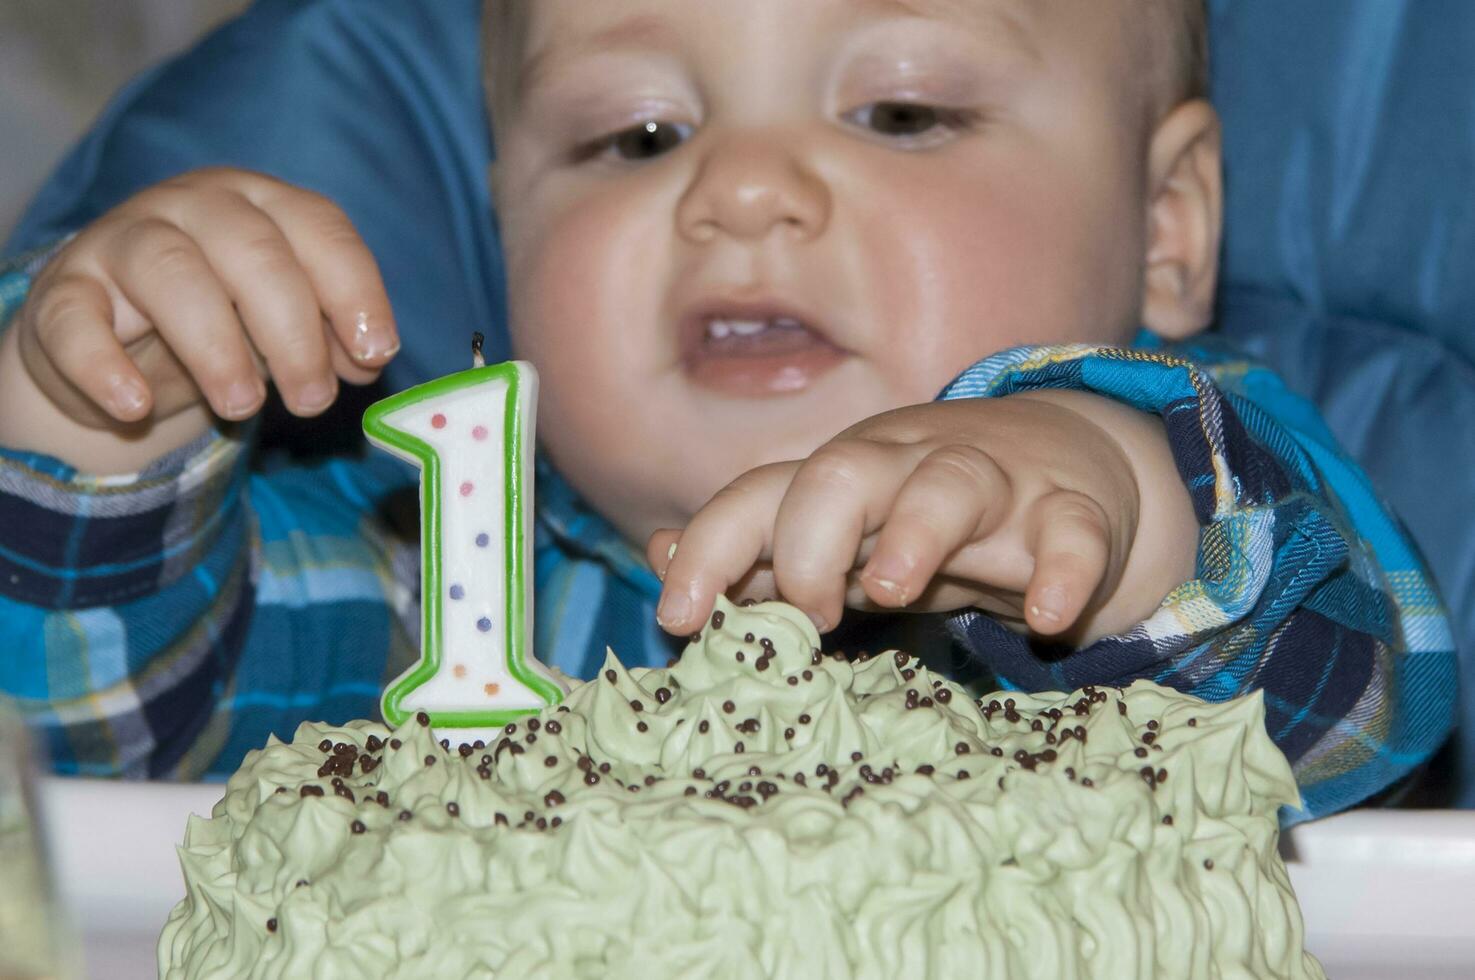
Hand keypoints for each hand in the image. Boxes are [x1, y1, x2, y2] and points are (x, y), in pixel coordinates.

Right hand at [7, 167, 396, 429]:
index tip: (375, 353)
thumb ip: (330, 335)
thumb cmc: (222, 320)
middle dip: (294, 332)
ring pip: (171, 273)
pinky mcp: (64, 291)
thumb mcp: (283, 326)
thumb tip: (369, 358)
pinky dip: (104, 364)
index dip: (354, 289)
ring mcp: (122, 240)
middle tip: (312, 400)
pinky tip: (136, 405)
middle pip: (253, 250)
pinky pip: (76, 319)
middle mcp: (194, 205)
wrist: (113, 345)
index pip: (319, 226)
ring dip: (216, 347)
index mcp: (263, 202)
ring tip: (243, 407)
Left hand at [649, 391, 1198, 643]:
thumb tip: (659, 557)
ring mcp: (991, 485)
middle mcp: (906, 468)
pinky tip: (1045, 615)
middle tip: (812, 613)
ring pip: (949, 485)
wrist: (1063, 463)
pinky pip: (1069, 532)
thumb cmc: (926, 511)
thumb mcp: (840, 531)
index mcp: (840, 479)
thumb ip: (758, 549)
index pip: (758, 496)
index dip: (710, 549)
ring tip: (890, 591)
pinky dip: (1062, 569)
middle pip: (841, 474)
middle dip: (808, 542)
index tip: (678, 617)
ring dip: (915, 534)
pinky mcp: (1069, 512)